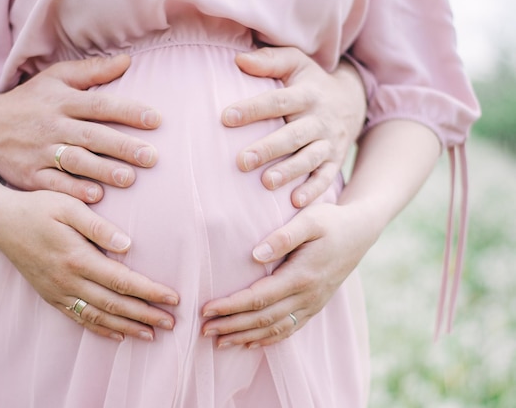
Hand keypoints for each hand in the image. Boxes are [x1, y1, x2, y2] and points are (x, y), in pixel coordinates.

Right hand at [0, 54, 159, 203]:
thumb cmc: (30, 100)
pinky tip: (95, 197)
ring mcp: (39, 151)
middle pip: (92, 136)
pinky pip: (53, 184)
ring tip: (129, 179)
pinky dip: (73, 190)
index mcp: (62, 101)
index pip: (100, 104)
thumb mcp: (55, 78)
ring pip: (74, 161)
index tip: (156, 120)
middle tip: (151, 157)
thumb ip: (92, 71)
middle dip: (122, 147)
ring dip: (102, 170)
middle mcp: (52, 125)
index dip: (128, 111)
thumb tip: (127, 61)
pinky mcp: (29, 175)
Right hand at [0, 186, 179, 341]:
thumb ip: (98, 226)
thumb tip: (127, 244)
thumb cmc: (37, 207)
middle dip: (146, 315)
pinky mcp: (50, 296)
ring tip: (152, 334)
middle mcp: (67, 281)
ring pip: (98, 316)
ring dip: (127, 327)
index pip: (122, 280)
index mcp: (77, 258)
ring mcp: (57, 292)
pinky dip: (100, 329)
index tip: (173, 297)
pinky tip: (118, 335)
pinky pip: (79, 318)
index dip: (150, 291)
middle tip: (172, 323)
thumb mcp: (68, 206)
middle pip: (115, 305)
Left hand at [200, 200, 377, 347]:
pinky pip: (289, 330)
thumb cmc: (332, 221)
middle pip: (263, 319)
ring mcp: (312, 304)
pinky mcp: (314, 306)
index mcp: (302, 276)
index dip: (231, 306)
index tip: (206, 309)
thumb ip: (283, 236)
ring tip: (219, 342)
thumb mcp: (310, 220)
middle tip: (203, 330)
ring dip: (245, 337)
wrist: (361, 232)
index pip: (259, 297)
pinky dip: (267, 340)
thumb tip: (254, 254)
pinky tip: (249, 343)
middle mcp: (307, 296)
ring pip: (274, 329)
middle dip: (231, 326)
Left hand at [222, 47, 365, 206]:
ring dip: (289, 172)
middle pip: (293, 135)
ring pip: (309, 158)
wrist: (353, 100)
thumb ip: (269, 60)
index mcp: (307, 94)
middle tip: (241, 161)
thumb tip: (238, 59)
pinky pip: (326, 177)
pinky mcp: (335, 160)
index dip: (253, 109)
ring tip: (266, 183)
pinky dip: (314, 191)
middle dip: (268, 149)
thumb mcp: (295, 63)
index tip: (226, 117)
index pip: (278, 101)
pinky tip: (296, 203)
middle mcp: (319, 119)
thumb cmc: (310, 82)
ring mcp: (329, 142)